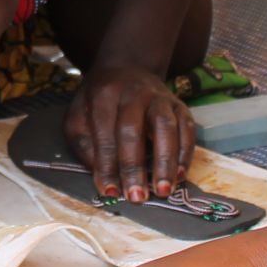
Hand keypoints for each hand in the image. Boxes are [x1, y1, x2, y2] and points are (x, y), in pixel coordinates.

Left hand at [63, 62, 193, 201]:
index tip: (110, 191)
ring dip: (165, 161)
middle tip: (137, 197)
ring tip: (163, 190)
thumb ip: (84, 142)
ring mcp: (159, 97)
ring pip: (165, 126)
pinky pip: (187, 128)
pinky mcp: (179, 105)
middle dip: (134, 166)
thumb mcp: (79, 115)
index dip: (106, 164)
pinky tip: (180, 176)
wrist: (127, 68)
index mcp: (104, 95)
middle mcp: (133, 93)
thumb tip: (100, 173)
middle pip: (133, 129)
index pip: (104, 133)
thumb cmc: (99, 101)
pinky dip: (185, 153)